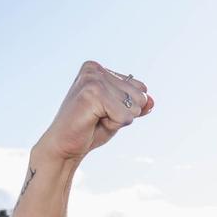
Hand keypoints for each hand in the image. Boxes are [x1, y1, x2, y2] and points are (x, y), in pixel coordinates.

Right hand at [34, 61, 153, 163]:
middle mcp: (95, 69)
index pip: (140, 88)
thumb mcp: (119, 115)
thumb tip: (151, 101)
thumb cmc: (90, 130)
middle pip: (139, 96)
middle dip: (124, 114)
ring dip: (118, 120)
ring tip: (96, 119)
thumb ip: (136, 106)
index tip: (104, 112)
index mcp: (99, 69)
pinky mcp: (92, 93)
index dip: (127, 108)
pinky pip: (125, 116)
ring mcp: (93, 79)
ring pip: (133, 106)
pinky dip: (114, 124)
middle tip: (99, 118)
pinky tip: (93, 122)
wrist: (65, 146)